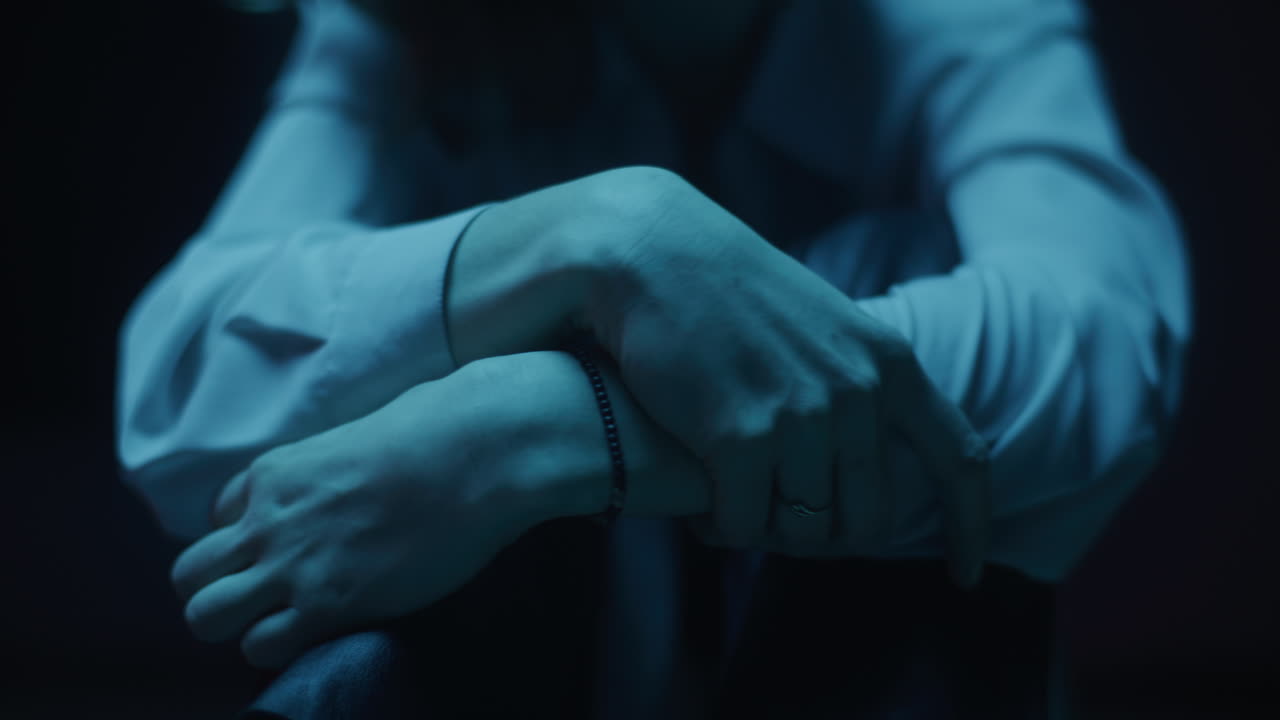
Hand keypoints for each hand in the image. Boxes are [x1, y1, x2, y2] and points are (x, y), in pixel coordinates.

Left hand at [169, 363, 543, 669]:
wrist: (472, 456)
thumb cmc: (435, 433)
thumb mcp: (359, 435)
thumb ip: (333, 465)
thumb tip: (354, 476)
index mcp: (274, 474)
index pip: (219, 518)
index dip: (247, 540)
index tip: (281, 548)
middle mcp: (267, 521)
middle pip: (191, 573)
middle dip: (219, 589)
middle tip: (265, 597)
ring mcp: (290, 565)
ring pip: (205, 616)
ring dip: (235, 625)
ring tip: (279, 624)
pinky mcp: (325, 605)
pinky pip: (260, 646)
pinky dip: (276, 648)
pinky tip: (311, 635)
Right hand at [583, 167, 989, 584]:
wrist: (651, 254)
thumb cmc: (729, 295)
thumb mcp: (825, 329)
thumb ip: (858, 390)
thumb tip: (866, 476)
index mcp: (889, 364)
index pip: (960, 459)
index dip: (970, 527)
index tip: (966, 575)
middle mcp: (857, 393)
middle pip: (869, 521)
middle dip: (825, 537)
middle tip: (779, 520)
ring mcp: (800, 416)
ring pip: (804, 530)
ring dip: (767, 530)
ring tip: (731, 503)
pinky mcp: (739, 437)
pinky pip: (744, 526)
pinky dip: (722, 529)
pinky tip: (702, 509)